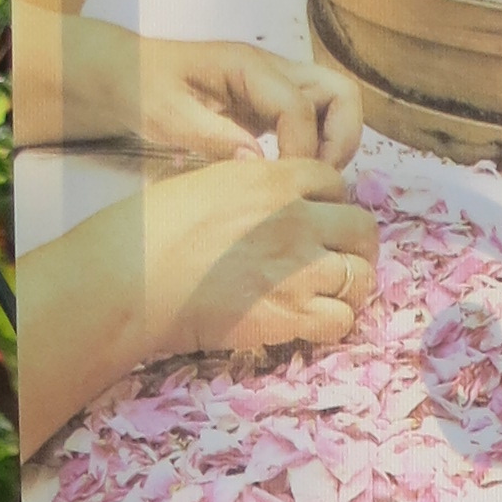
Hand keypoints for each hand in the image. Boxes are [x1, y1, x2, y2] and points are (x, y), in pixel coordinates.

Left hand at [127, 35, 363, 166]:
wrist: (130, 74)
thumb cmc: (145, 90)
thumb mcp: (169, 116)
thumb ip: (214, 138)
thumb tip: (260, 165)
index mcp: (248, 67)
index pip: (301, 108)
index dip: (302, 154)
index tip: (283, 189)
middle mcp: (273, 69)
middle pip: (341, 94)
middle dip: (340, 143)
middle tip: (315, 183)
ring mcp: (278, 85)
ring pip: (338, 106)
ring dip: (336, 146)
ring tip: (308, 183)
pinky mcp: (274, 103)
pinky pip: (319, 121)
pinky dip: (320, 149)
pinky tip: (293, 177)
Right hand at [134, 151, 379, 361]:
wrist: (139, 276)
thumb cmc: (158, 227)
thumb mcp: (211, 180)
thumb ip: (252, 185)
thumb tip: (267, 192)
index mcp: (274, 179)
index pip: (333, 183)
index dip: (330, 203)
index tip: (317, 220)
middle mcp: (296, 219)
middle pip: (362, 228)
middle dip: (355, 244)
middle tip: (338, 260)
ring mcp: (300, 269)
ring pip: (362, 276)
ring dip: (350, 287)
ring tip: (328, 295)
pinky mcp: (292, 314)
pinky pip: (342, 320)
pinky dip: (333, 322)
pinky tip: (311, 321)